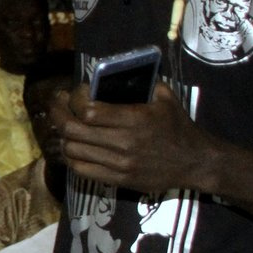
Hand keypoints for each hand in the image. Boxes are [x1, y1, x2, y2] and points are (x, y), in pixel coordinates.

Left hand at [61, 83, 218, 194]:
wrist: (195, 163)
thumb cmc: (179, 127)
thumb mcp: (165, 98)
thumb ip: (141, 83)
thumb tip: (113, 72)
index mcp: (134, 119)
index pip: (86, 110)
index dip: (74, 99)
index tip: (77, 91)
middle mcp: (123, 143)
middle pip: (72, 130)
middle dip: (57, 113)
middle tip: (57, 103)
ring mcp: (118, 164)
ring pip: (72, 150)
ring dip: (62, 135)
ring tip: (65, 123)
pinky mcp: (117, 180)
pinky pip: (81, 170)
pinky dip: (70, 156)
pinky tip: (72, 145)